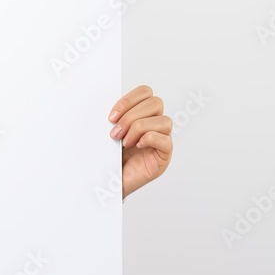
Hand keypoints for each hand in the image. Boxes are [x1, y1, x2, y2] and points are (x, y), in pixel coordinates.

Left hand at [108, 85, 172, 199]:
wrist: (108, 182)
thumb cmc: (110, 156)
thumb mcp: (108, 132)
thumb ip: (114, 117)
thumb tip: (110, 110)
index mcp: (142, 113)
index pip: (146, 92)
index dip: (129, 100)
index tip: (111, 117)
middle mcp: (155, 124)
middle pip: (156, 103)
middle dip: (131, 116)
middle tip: (115, 132)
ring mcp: (161, 139)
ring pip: (164, 120)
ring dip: (139, 128)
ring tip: (124, 142)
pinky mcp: (163, 156)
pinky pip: (166, 140)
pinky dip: (149, 139)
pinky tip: (136, 146)